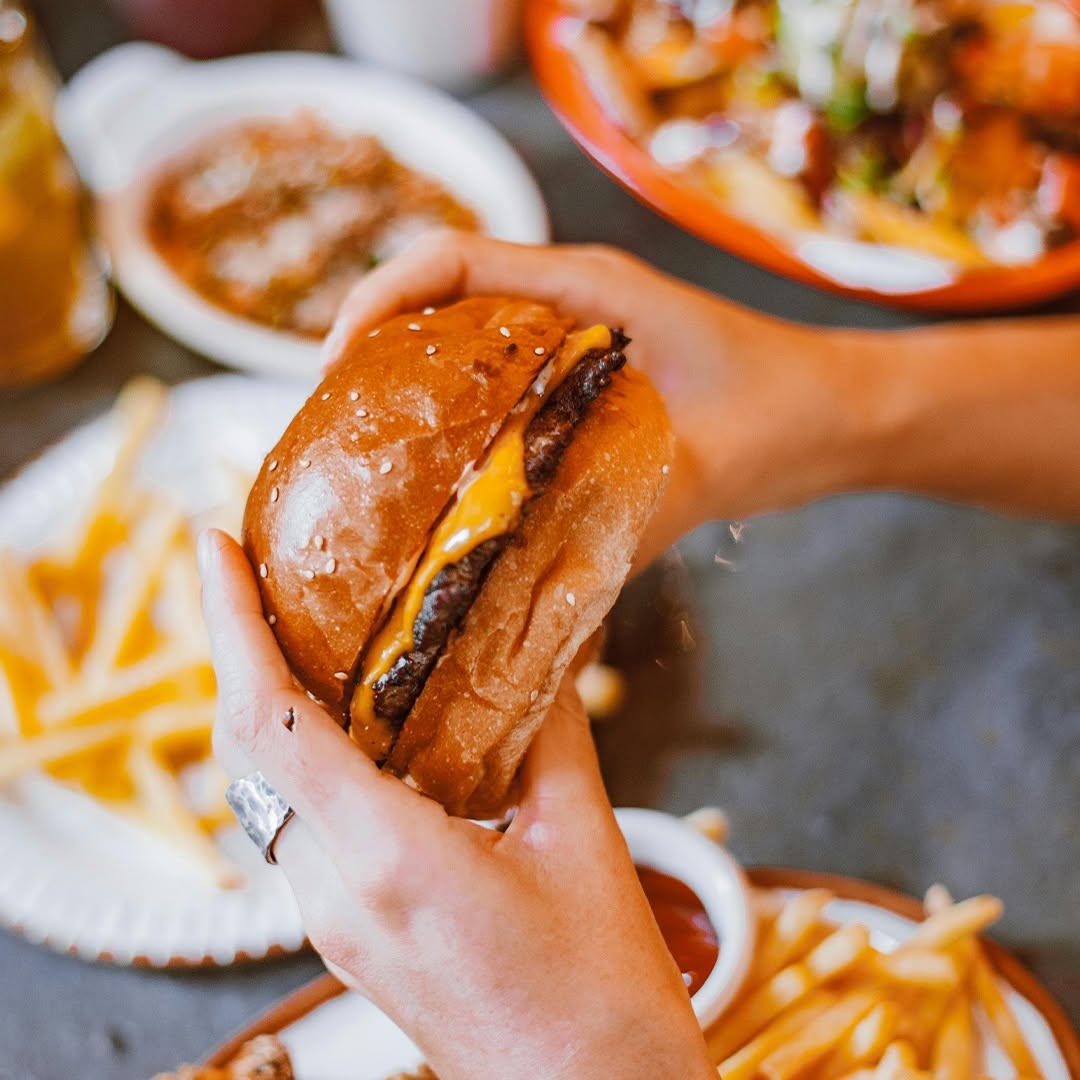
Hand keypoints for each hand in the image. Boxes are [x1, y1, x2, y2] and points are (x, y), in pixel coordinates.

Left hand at [198, 528, 715, 1079]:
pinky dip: (306, 761)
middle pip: (251, 751)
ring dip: (271, 707)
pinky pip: (301, 827)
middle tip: (256, 574)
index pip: (272, 723)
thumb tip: (537, 652)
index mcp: (389, 858)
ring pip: (269, 790)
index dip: (232, 626)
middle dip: (239, 652)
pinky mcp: (347, 936)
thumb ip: (551, 736)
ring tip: (303, 632)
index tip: (214, 549)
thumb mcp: (585, 839)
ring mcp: (331, 923)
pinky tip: (352, 726)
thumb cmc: (599, 992)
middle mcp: (334, 892)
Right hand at [323, 230, 862, 562]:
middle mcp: (574, 305)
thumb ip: (621, 519)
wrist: (839, 418)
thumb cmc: (786, 416)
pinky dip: (462, 415)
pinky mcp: (588, 381)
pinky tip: (446, 479)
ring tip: (367, 450)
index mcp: (591, 290)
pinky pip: (503, 382)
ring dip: (412, 380)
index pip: (453, 261)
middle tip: (331, 421)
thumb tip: (534, 598)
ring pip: (466, 338)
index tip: (333, 365)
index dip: (378, 300)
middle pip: (441, 295)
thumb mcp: (701, 468)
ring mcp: (578, 340)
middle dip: (374, 344)